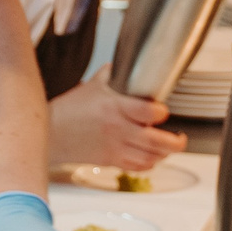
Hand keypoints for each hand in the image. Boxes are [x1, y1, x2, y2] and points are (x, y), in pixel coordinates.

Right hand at [48, 76, 185, 169]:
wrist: (52, 133)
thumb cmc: (69, 110)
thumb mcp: (92, 85)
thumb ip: (112, 74)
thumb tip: (127, 64)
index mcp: (114, 107)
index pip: (149, 111)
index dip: (161, 112)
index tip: (162, 110)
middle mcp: (117, 129)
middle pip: (156, 140)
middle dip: (174, 141)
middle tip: (179, 137)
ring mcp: (115, 147)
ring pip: (150, 156)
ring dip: (164, 153)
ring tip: (170, 146)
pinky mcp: (111, 160)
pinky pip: (138, 166)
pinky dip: (149, 163)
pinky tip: (152, 156)